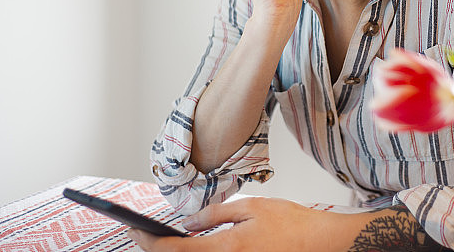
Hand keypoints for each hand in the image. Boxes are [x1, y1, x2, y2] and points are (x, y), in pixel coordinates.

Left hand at [128, 197, 333, 251]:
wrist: (319, 242)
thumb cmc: (291, 223)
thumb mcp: (251, 207)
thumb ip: (216, 214)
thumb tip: (188, 222)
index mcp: (227, 247)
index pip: (177, 250)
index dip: (150, 242)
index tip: (134, 230)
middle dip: (155, 249)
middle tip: (140, 234)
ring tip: (160, 241)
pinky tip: (190, 246)